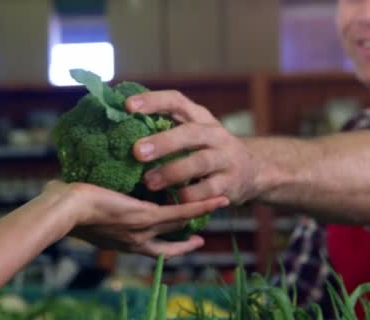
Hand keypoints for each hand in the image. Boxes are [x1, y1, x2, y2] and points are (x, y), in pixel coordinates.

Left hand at [46, 180, 227, 257]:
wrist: (64, 210)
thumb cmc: (61, 206)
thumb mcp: (78, 207)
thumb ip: (82, 200)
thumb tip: (62, 184)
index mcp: (120, 241)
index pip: (148, 246)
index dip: (164, 246)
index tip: (174, 242)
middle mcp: (135, 241)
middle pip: (168, 241)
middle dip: (185, 239)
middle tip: (200, 235)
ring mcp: (143, 230)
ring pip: (179, 223)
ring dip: (200, 215)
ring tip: (219, 204)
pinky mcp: (147, 216)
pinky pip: (181, 212)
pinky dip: (199, 207)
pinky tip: (216, 199)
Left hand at [126, 90, 260, 204]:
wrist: (252, 171)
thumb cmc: (205, 150)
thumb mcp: (191, 134)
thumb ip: (163, 128)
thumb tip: (117, 124)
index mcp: (199, 117)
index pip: (176, 101)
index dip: (153, 101)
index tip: (128, 106)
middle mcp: (215, 134)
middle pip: (190, 133)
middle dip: (163, 142)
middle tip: (137, 152)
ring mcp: (225, 158)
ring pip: (200, 162)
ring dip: (173, 172)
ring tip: (149, 182)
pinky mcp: (230, 184)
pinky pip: (208, 190)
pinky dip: (189, 196)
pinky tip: (172, 200)